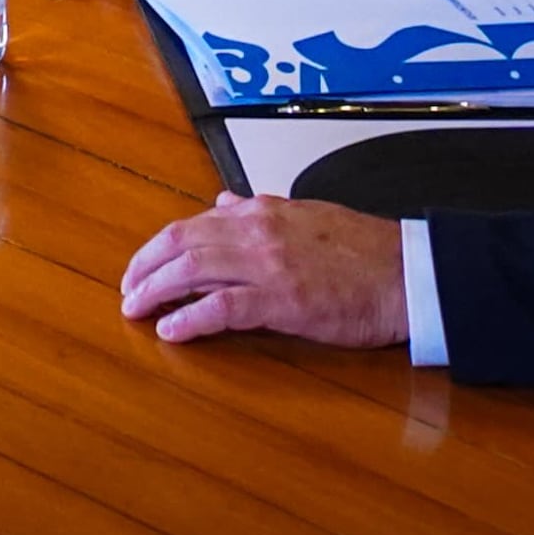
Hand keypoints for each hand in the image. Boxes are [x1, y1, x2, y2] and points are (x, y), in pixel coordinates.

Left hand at [118, 194, 407, 350]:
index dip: (159, 247)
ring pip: (192, 271)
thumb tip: (222, 203)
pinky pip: (222, 307)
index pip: (192, 224)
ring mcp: (268, 265)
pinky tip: (171, 331)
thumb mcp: (305, 213)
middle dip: (145, 268)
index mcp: (261, 210)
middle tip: (127, 291)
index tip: (141, 266)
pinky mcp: (282, 300)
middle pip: (180, 244)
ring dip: (156, 291)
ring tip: (135, 309)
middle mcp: (256, 230)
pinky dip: (190, 318)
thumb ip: (259, 210)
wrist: (406, 272)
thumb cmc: (363, 249)